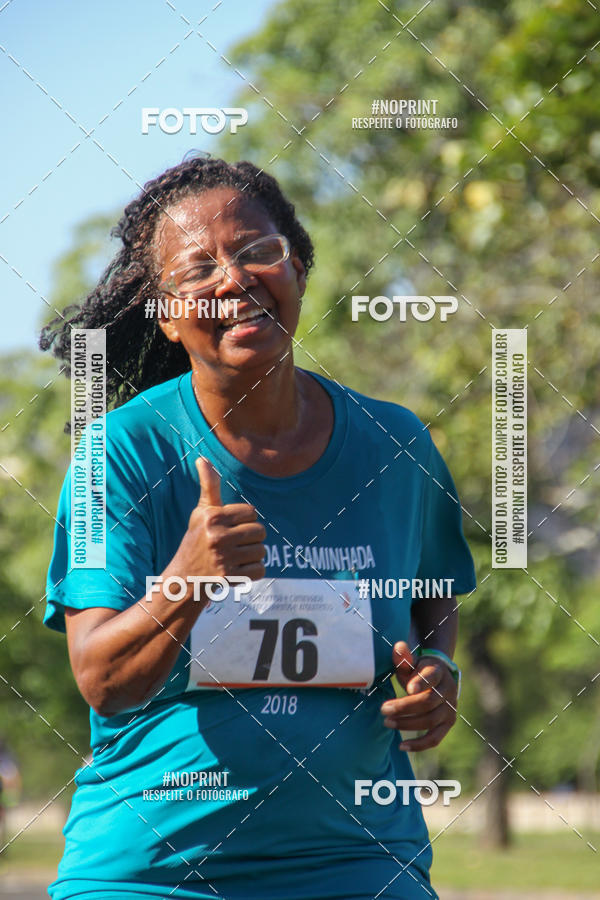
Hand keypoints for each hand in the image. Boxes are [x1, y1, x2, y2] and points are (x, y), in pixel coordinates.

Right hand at [169, 457, 266, 588]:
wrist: (184, 579)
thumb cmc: (196, 541)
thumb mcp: (201, 513)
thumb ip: (209, 486)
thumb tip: (202, 458)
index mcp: (212, 517)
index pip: (252, 512)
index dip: (245, 520)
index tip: (232, 528)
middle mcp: (217, 536)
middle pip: (260, 531)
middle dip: (251, 538)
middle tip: (235, 545)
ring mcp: (223, 558)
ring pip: (262, 551)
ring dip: (252, 556)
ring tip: (235, 557)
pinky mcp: (230, 577)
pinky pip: (260, 569)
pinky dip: (253, 571)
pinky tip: (238, 570)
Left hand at [380, 641, 457, 751]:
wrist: (438, 679)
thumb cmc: (418, 670)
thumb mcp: (411, 662)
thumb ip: (404, 657)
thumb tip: (398, 647)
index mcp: (438, 672)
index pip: (432, 677)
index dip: (421, 682)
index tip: (408, 688)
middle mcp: (448, 691)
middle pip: (427, 702)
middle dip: (404, 707)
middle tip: (383, 709)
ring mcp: (450, 709)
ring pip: (430, 721)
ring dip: (407, 724)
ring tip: (387, 722)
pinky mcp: (447, 724)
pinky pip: (435, 739)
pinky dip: (419, 744)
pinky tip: (402, 746)